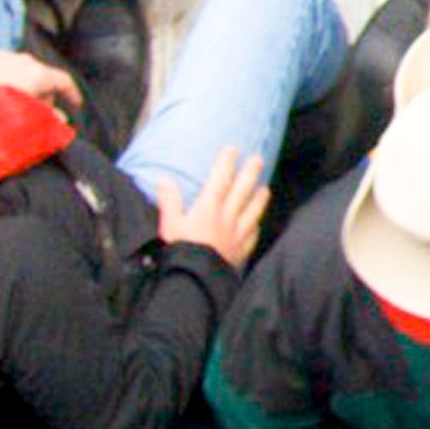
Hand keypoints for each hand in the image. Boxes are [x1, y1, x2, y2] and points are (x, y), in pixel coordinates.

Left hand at [0, 51, 79, 115]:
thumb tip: (60, 119)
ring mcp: (3, 57)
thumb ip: (48, 119)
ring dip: (23, 87)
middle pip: (42, 76)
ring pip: (21, 72)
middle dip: (43, 95)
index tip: (75, 104)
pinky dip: (6, 81)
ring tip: (14, 106)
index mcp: (38, 74)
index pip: (64, 81)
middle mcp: (24, 61)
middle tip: (38, 114)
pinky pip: (2, 70)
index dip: (72, 94)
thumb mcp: (27, 119)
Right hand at [149, 145, 270, 267]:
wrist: (196, 279)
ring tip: (264, 188)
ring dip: (259, 198)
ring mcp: (236, 235)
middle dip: (250, 173)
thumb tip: (164, 180)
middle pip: (242, 190)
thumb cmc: (180, 250)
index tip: (233, 149)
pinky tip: (256, 225)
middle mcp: (226, 218)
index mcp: (208, 208)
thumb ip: (169, 201)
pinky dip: (255, 227)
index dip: (226, 163)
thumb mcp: (169, 224)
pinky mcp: (240, 252)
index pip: (220, 179)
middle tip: (258, 159)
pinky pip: (252, 236)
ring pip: (252, 211)